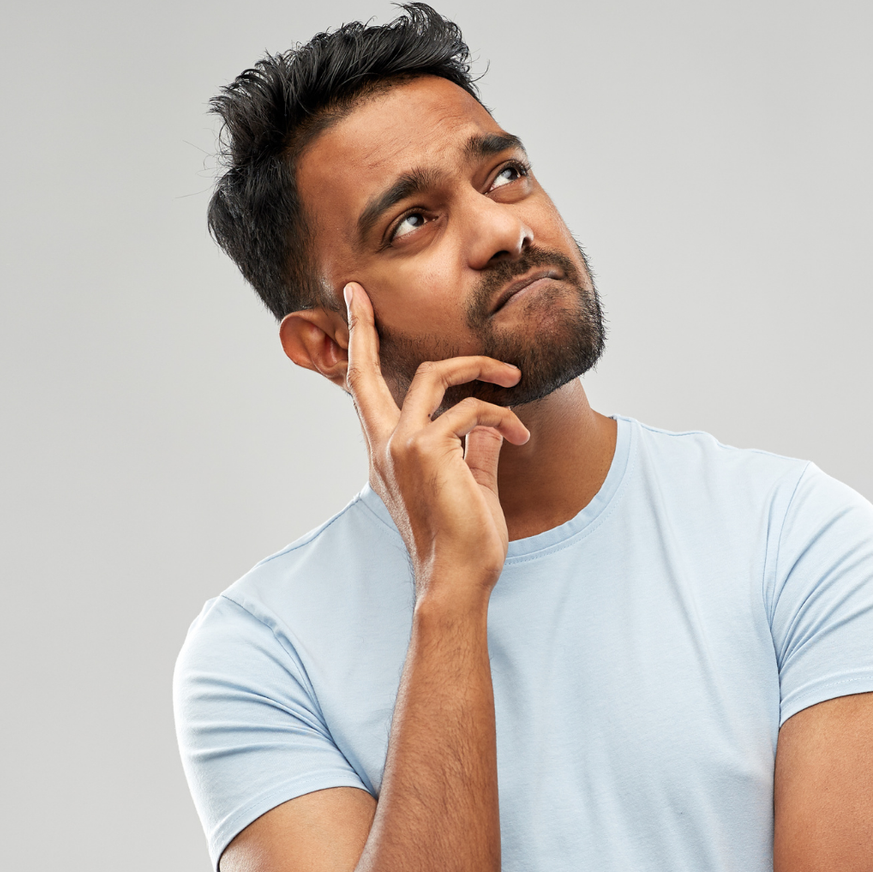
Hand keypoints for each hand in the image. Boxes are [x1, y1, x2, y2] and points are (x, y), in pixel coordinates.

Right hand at [343, 282, 529, 594]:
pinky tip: (520, 433)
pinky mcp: (428, 449)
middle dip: (361, 326)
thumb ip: (476, 450)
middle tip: (359, 290)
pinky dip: (501, 415)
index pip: (364, 393)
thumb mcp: (471, 485)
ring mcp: (401, 446)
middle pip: (364, 370)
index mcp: (387, 453)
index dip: (356, 349)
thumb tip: (491, 425)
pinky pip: (470, 410)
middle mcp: (384, 445)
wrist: (457, 581)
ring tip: (512, 376)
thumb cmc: (463, 543)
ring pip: (433, 375)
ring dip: (478, 368)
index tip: (352, 308)